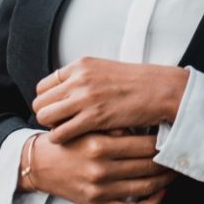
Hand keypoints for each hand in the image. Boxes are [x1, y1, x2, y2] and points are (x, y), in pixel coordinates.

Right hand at [19, 131, 175, 203]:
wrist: (40, 164)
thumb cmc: (68, 142)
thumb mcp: (89, 127)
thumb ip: (117, 127)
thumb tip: (150, 127)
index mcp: (100, 146)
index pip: (145, 145)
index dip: (164, 142)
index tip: (173, 138)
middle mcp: (101, 170)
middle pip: (148, 166)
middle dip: (167, 161)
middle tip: (179, 154)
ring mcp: (99, 190)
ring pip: (144, 187)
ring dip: (164, 180)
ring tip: (172, 171)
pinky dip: (151, 202)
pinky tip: (160, 192)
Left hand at [34, 57, 190, 143]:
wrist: (162, 89)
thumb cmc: (139, 83)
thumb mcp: (106, 70)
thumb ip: (84, 78)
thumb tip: (68, 92)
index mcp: (81, 65)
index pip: (44, 85)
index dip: (49, 101)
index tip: (58, 110)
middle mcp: (79, 79)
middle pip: (40, 101)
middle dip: (47, 115)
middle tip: (60, 124)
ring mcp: (85, 97)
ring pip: (45, 116)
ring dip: (52, 127)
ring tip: (67, 131)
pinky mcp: (93, 117)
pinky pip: (59, 132)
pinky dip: (61, 138)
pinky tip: (74, 139)